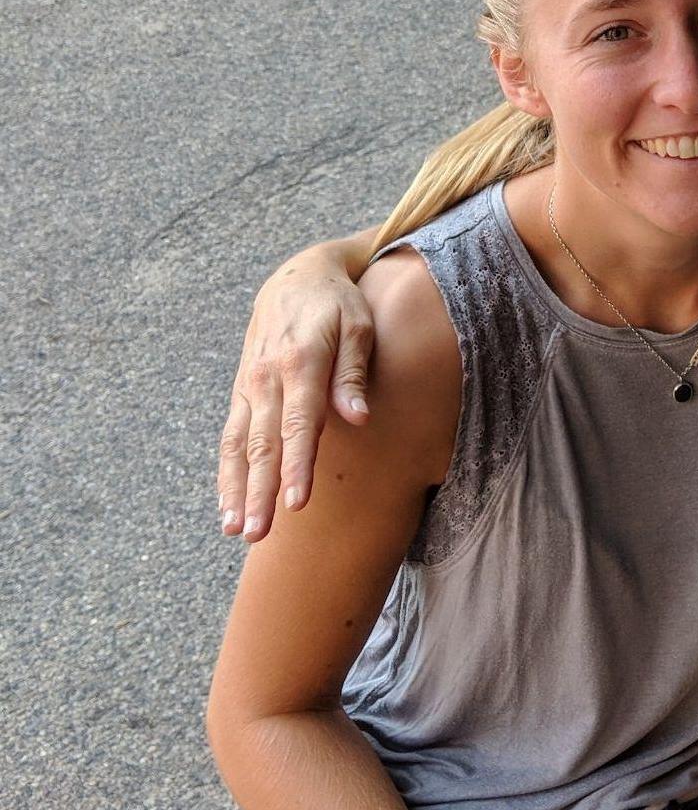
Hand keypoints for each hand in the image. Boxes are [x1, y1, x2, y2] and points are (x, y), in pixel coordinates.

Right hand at [218, 247, 375, 541]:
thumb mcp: (358, 327)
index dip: (296, 465)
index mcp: (299, 362)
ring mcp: (248, 385)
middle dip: (258, 492)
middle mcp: (266, 377)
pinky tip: (228, 505)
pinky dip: (227, 473)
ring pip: (238, 446)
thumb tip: (358, 416)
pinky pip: (230, 437)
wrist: (299, 275)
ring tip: (235, 530)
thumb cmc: (340, 305)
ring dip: (235, 490)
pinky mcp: (242, 390)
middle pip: (261, 444)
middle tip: (257, 533)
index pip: (298, 424)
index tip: (295, 503)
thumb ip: (354, 372)